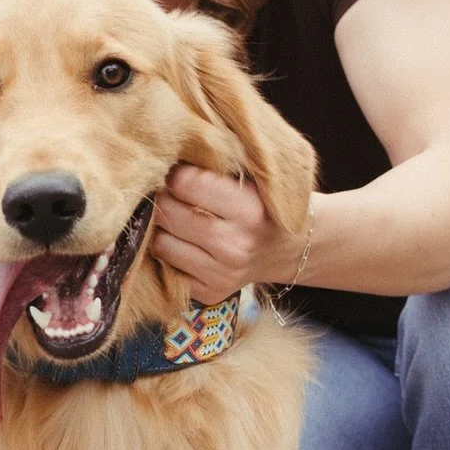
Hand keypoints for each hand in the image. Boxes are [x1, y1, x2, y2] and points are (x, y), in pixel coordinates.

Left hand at [151, 164, 305, 302]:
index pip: (185, 183)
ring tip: (178, 218)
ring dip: (163, 228)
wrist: (288, 249)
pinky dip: (170, 252)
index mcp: (248, 210)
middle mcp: (235, 245)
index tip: (179, 171)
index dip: (176, 173)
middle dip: (164, 198)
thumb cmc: (263, 203)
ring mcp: (222, 273)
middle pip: (168, 213)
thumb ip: (215, 166)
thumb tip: (166, 157)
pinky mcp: (210, 292)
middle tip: (172, 193)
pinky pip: (167, 268)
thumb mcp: (252, 178)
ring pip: (161, 243)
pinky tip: (185, 242)